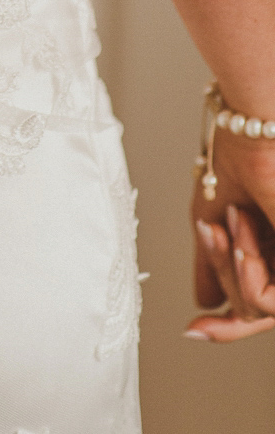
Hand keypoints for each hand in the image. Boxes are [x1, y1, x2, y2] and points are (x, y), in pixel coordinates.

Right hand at [186, 133, 274, 340]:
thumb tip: (205, 300)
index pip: (257, 302)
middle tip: (212, 234)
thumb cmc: (238, 153)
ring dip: (231, 267)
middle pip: (252, 308)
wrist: (252, 128)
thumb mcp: (211, 212)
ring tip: (234, 220)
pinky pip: (268, 302)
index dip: (227, 326)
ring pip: (258, 308)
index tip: (193, 330)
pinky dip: (245, 273)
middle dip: (222, 275)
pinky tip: (241, 242)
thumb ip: (211, 261)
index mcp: (271, 247)